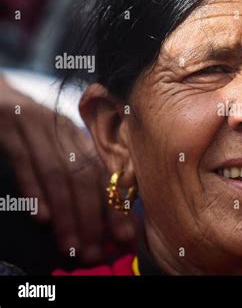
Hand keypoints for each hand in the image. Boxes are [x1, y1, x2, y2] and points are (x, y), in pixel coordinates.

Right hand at [0, 77, 134, 262]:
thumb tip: (104, 216)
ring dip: (65, 213)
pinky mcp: (10, 130)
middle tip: (95, 251)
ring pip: (57, 175)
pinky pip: (25, 162)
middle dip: (93, 217)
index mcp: (81, 137)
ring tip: (71, 245)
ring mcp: (37, 129)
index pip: (105, 175)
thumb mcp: (62, 144)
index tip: (125, 236)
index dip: (116, 206)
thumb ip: (81, 173)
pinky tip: (41, 217)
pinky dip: (34, 190)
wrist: (0, 96)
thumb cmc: (36, 129)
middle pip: (84, 178)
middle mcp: (65, 132)